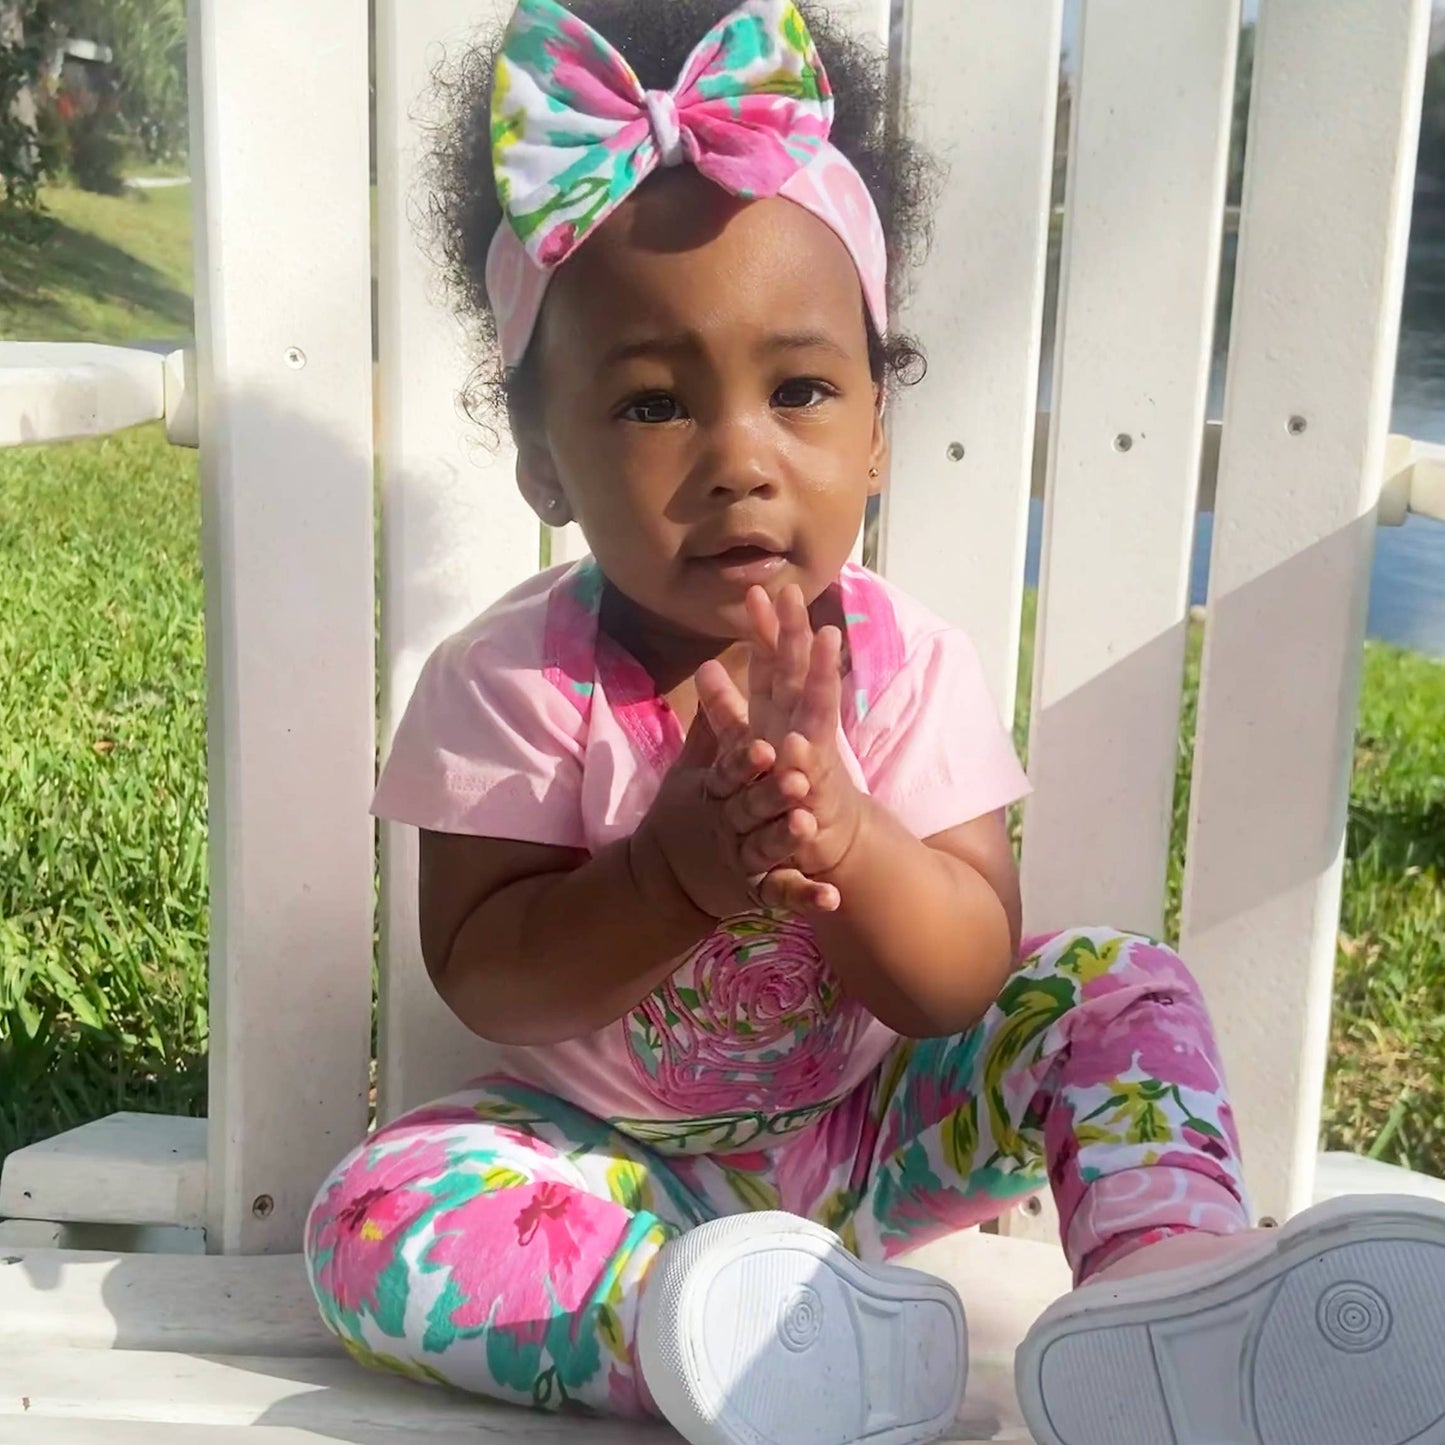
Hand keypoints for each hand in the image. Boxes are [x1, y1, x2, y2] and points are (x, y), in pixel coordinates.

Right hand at [633, 639, 844, 918]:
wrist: (663, 883)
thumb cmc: (684, 816)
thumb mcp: (689, 772)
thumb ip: (709, 726)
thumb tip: (711, 667)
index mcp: (713, 792)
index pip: (729, 771)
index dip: (745, 761)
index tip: (765, 746)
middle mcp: (727, 824)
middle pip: (750, 807)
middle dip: (772, 795)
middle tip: (796, 781)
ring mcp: (742, 861)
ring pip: (766, 849)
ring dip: (786, 839)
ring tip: (807, 827)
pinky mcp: (757, 893)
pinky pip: (783, 895)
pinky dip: (806, 898)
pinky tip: (832, 898)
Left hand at [726, 584, 865, 898]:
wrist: (826, 832)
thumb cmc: (786, 780)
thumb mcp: (751, 742)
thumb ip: (726, 708)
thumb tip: (704, 667)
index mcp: (782, 712)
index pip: (773, 663)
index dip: (765, 629)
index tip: (756, 591)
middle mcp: (802, 725)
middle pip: (799, 672)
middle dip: (797, 634)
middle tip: (793, 595)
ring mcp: (816, 757)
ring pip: (820, 714)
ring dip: (824, 679)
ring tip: (825, 640)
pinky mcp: (820, 796)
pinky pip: (813, 776)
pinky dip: (806, 764)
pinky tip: (798, 746)